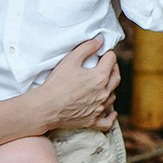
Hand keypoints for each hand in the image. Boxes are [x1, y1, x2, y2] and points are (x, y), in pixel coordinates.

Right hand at [0, 38, 118, 155]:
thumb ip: (87, 48)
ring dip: (111, 87)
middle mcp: (103, 93)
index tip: (104, 52)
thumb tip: (100, 41)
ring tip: (104, 83)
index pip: (111, 60)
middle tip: (107, 64)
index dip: (108, 54)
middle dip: (113, 68)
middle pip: (116, 77)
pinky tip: (111, 112)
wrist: (46, 107)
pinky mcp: (92, 121)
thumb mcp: (70, 60)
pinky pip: (108, 121)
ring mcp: (99, 109)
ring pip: (113, 96)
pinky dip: (111, 116)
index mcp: (100, 77)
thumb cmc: (57, 83)